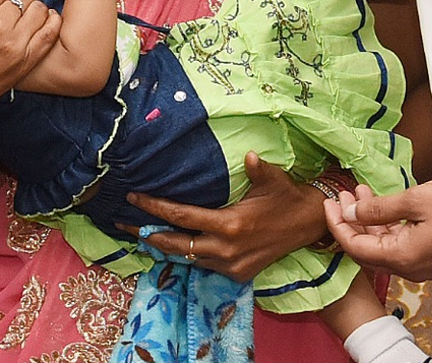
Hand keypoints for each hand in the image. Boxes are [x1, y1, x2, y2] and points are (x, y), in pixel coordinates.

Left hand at [120, 152, 328, 282]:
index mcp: (231, 224)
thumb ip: (257, 169)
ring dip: (165, 246)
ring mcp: (231, 265)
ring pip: (188, 257)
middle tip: (123, 223)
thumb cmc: (286, 197)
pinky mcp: (237, 274)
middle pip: (176, 244)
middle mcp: (226, 249)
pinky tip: (176, 243)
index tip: (134, 199)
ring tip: (142, 234)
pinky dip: (189, 253)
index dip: (156, 208)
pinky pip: (204, 264)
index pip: (182, 217)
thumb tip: (249, 156)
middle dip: (147, 234)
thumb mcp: (272, 179)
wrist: (308, 225)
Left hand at [325, 179, 431, 281]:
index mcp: (402, 257)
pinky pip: (399, 244)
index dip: (337, 225)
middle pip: (367, 249)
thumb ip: (380, 208)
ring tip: (360, 191)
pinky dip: (387, 225)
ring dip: (370, 220)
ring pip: (383, 245)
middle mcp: (409, 268)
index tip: (328, 202)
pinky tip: (384, 204)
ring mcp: (422, 265)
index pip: (355, 247)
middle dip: (351, 220)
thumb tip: (351, 213)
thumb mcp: (416, 200)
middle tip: (342, 193)